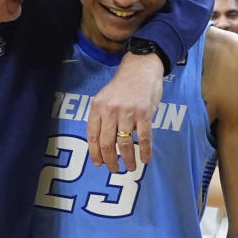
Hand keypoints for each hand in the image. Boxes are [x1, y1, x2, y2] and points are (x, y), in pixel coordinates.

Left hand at [86, 51, 162, 172]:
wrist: (141, 67)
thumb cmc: (123, 85)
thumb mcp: (105, 98)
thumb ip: (102, 117)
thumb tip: (101, 144)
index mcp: (98, 107)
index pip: (92, 136)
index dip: (95, 153)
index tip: (98, 164)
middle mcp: (110, 110)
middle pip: (107, 143)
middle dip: (110, 160)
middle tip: (114, 170)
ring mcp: (128, 112)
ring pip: (125, 143)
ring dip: (128, 159)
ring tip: (131, 167)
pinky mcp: (144, 113)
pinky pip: (144, 138)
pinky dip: (145, 151)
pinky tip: (145, 159)